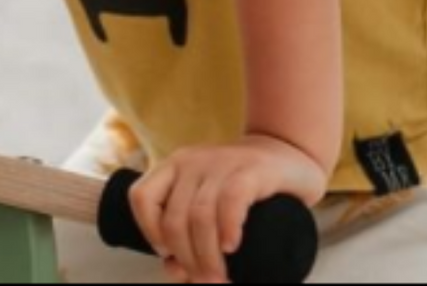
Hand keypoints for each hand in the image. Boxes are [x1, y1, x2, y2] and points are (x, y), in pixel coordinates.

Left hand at [131, 135, 326, 284]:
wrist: (285, 154)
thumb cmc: (242, 188)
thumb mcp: (208, 204)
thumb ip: (188, 234)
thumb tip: (174, 270)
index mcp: (174, 167)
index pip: (141, 197)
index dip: (150, 233)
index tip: (170, 256)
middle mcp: (192, 161)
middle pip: (174, 218)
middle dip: (187, 260)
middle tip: (206, 280)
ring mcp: (221, 163)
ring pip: (200, 215)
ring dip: (207, 256)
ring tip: (220, 277)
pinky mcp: (252, 170)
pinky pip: (231, 199)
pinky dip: (227, 228)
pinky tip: (231, 247)